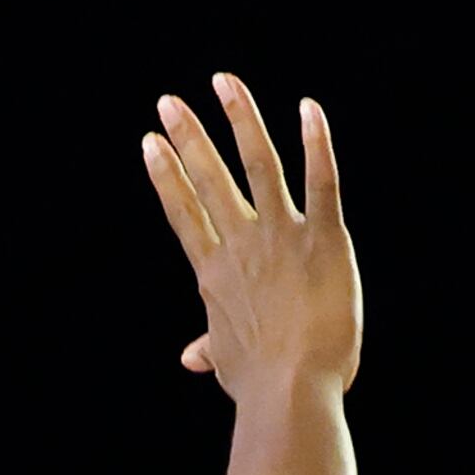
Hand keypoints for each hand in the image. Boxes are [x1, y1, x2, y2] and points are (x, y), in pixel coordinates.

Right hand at [143, 76, 360, 393]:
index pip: (184, 212)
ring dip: (239, 119)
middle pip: (208, 179)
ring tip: (224, 82)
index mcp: (214, 273)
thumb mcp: (229, 362)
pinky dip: (315, 143)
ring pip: (258, 164)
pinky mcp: (324, 240)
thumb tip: (191, 356)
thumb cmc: (261, 385)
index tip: (150, 143)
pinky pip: (321, 181)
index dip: (166, 176)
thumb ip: (212, 346)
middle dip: (188, 136)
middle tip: (170, 101)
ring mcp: (282, 237)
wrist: (291, 391)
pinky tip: (308, 108)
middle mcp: (242, 246)